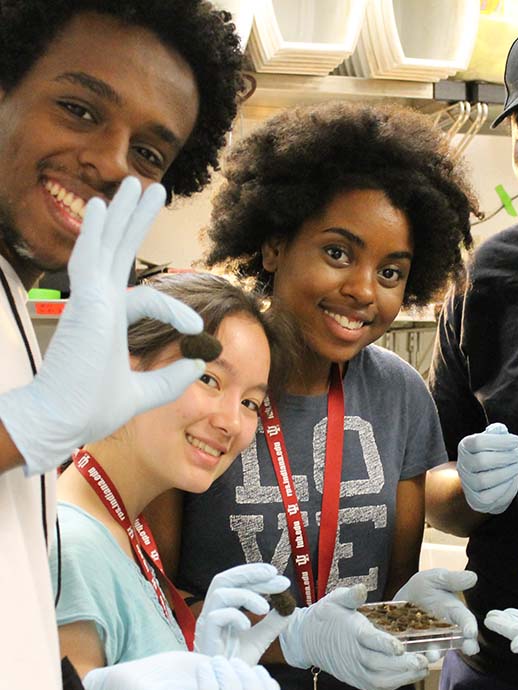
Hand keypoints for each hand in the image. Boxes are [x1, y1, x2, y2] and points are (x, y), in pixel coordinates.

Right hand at [0, 177, 203, 474]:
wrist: (61, 421)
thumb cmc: (90, 409)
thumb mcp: (143, 393)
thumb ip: (170, 379)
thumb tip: (199, 364)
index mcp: (108, 322)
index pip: (146, 299)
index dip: (176, 310)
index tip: (198, 328)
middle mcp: (97, 305)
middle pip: (120, 252)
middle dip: (136, 221)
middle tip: (152, 190)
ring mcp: (89, 302)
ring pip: (108, 247)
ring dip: (123, 215)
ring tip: (138, 183)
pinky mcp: (85, 304)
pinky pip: (91, 260)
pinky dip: (95, 233)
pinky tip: (101, 205)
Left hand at [83, 652, 283, 689]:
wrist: (133, 682)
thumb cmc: (177, 677)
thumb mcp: (218, 676)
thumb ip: (242, 681)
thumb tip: (267, 678)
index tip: (258, 670)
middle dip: (253, 683)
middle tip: (234, 663)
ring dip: (232, 681)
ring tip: (217, 662)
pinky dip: (210, 683)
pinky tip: (203, 668)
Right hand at [195, 564, 291, 663]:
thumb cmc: (236, 664)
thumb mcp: (260, 639)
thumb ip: (272, 623)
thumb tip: (290, 607)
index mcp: (222, 609)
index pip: (236, 582)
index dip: (254, 574)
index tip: (276, 574)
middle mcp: (212, 613)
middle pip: (225, 580)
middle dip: (250, 573)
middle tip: (274, 575)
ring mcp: (206, 624)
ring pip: (220, 593)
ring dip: (247, 595)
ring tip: (265, 608)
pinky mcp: (204, 638)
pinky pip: (216, 616)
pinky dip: (235, 615)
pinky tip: (248, 626)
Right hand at [279, 584, 428, 689]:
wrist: (307, 639)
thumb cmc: (326, 616)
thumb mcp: (335, 599)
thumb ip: (350, 596)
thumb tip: (361, 589)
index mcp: (351, 632)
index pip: (368, 641)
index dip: (384, 645)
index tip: (400, 646)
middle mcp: (353, 655)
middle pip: (378, 665)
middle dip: (402, 665)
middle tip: (423, 660)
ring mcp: (354, 671)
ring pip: (379, 680)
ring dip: (402, 677)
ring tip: (423, 669)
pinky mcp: (356, 680)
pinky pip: (376, 687)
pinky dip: (394, 685)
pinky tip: (410, 676)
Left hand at [394, 568, 478, 656]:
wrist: (404, 597)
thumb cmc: (426, 586)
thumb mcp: (437, 578)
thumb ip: (453, 579)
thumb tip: (473, 576)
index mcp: (455, 611)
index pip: (466, 620)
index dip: (470, 626)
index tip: (471, 633)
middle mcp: (447, 629)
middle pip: (458, 640)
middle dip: (464, 646)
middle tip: (468, 650)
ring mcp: (432, 640)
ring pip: (436, 650)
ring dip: (435, 654)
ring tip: (432, 656)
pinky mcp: (416, 646)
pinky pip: (417, 653)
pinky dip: (414, 655)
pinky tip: (410, 655)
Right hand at [457, 423, 517, 513]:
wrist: (486, 483)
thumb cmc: (492, 457)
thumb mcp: (493, 441)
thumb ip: (497, 433)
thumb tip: (500, 430)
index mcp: (465, 447)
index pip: (478, 442)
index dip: (501, 441)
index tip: (517, 441)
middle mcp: (463, 465)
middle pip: (481, 461)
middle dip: (505, 457)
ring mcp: (468, 484)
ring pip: (484, 480)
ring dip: (506, 472)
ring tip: (517, 466)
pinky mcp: (476, 500)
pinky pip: (489, 496)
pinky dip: (504, 487)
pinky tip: (511, 479)